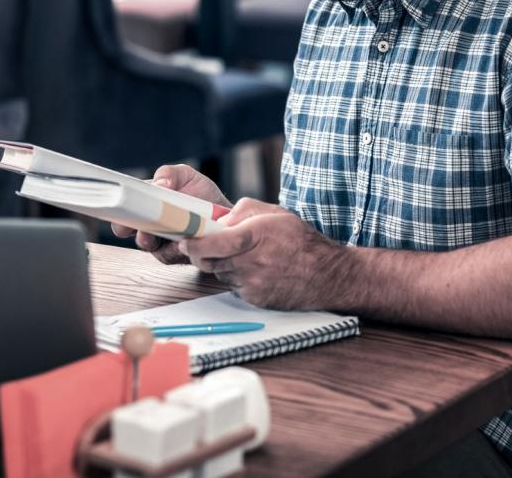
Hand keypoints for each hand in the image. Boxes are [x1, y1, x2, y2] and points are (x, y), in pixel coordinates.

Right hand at [110, 164, 229, 264]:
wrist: (228, 214)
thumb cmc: (202, 194)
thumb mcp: (186, 176)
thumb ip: (169, 175)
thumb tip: (159, 184)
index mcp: (148, 205)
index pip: (126, 213)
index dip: (121, 217)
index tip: (121, 217)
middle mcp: (152, 226)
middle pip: (134, 233)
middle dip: (135, 232)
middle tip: (142, 230)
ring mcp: (163, 243)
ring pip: (151, 248)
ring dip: (156, 241)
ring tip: (163, 234)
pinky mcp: (178, 255)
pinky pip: (171, 256)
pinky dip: (175, 249)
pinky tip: (181, 242)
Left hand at [180, 199, 347, 308]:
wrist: (327, 275)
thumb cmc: (301, 241)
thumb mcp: (274, 212)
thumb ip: (242, 211)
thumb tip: (218, 221)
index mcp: (255, 237)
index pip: (212, 243)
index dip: (193, 243)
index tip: (184, 239)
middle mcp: (252, 263)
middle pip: (209, 261)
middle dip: (203, 252)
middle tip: (207, 244)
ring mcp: (252, 284)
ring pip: (220, 273)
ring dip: (223, 264)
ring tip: (244, 254)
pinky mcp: (255, 299)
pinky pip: (234, 286)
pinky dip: (237, 277)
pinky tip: (255, 269)